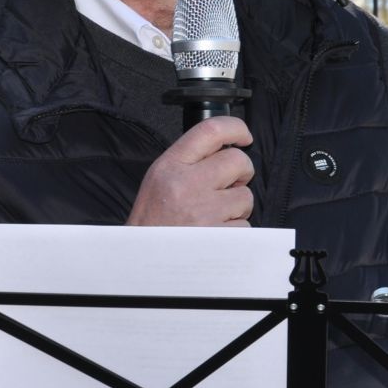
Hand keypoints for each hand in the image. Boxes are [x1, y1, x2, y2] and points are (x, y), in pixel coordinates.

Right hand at [126, 116, 254, 226]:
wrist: (141, 259)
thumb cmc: (152, 222)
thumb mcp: (158, 180)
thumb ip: (188, 161)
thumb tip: (225, 151)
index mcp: (170, 166)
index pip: (210, 129)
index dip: (235, 128)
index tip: (244, 136)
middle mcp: (187, 184)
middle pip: (237, 160)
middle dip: (242, 172)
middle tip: (230, 185)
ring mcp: (203, 211)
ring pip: (245, 196)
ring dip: (237, 206)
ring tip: (215, 216)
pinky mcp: (216, 236)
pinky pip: (244, 226)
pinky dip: (234, 231)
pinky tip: (215, 234)